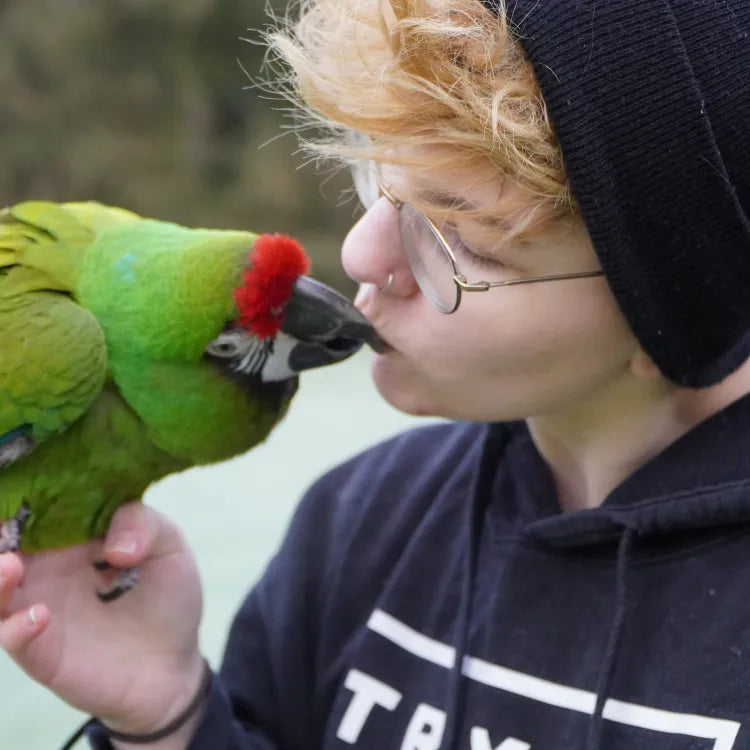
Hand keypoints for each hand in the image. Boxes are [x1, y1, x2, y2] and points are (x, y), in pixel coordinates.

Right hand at [0, 502, 205, 733]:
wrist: (173, 664)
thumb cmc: (168, 597)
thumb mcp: (169, 547)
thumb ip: (144, 524)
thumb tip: (114, 547)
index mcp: (75, 536)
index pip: (41, 508)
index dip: (29, 496)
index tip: (26, 487)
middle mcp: (49, 568)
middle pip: (6, 544)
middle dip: (0, 533)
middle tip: (4, 527)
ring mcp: (39, 607)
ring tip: (10, 565)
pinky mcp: (41, 650)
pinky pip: (10, 637)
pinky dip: (15, 626)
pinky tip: (39, 616)